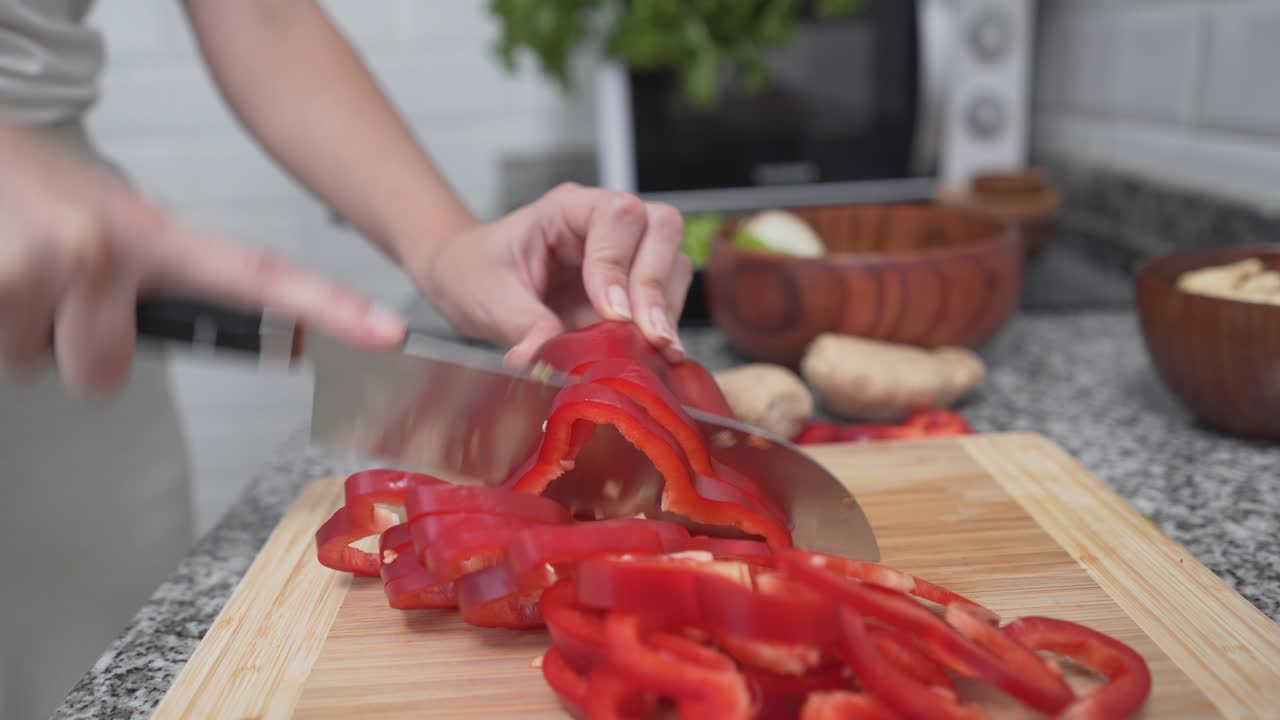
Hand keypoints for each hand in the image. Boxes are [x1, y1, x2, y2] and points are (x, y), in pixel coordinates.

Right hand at [0, 123, 406, 395]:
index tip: (385, 334)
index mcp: (156, 235)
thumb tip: (169, 334)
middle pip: (103, 371)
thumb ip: (155, 279)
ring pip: (39, 361)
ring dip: (21, 328)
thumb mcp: (112, 225)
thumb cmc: (32, 189)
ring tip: (16, 268)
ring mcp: (54, 261)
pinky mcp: (1, 280)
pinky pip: (3, 352)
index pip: (257, 277)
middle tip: (55, 297)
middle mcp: (111, 247)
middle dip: (72, 349)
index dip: (328, 310)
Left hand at [415, 183, 692, 365]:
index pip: (616, 215)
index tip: (610, 312)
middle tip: (648, 335)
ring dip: (667, 307)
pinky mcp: (631, 290)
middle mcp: (604, 224)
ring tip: (655, 350)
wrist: (469, 283)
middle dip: (656, 284)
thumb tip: (540, 359)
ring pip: (673, 262)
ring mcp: (625, 254)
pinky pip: (667, 298)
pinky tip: (660, 357)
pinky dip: (666, 326)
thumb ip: (520, 323)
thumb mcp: (487, 297)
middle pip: (661, 228)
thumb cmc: (475, 271)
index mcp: (568, 209)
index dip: (619, 263)